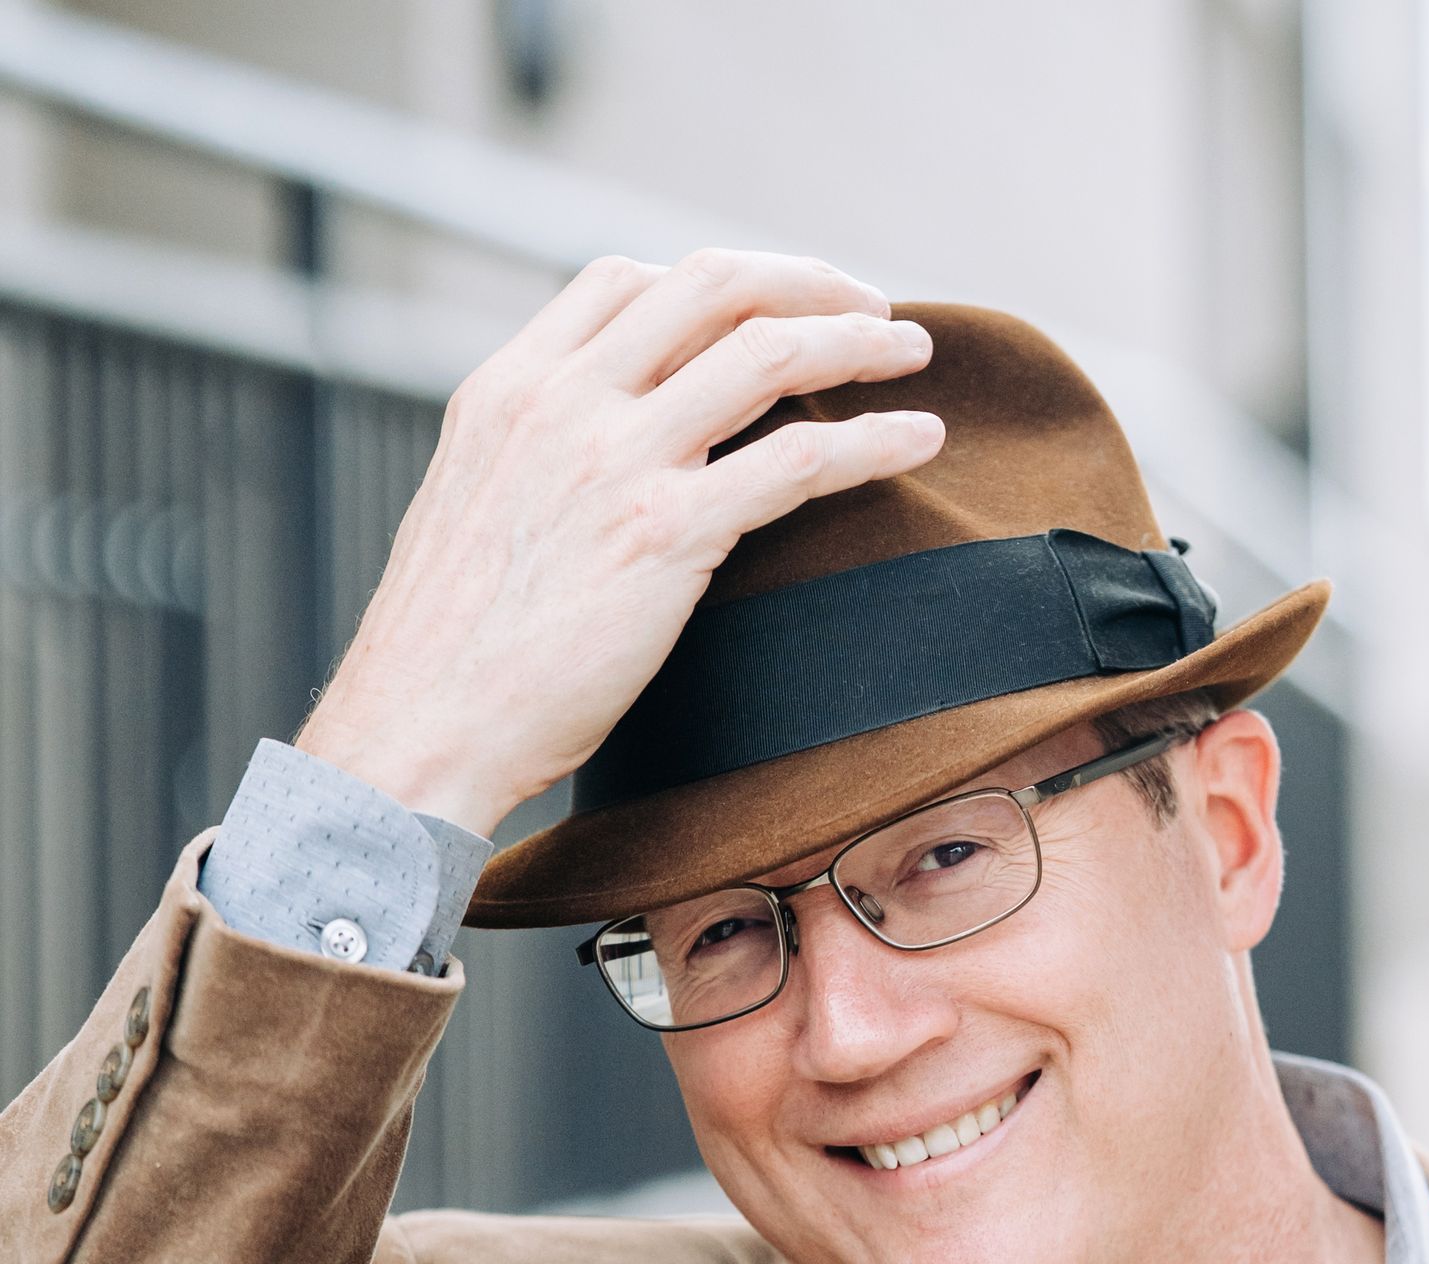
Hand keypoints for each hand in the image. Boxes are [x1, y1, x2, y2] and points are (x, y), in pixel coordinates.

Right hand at [296, 249, 942, 837]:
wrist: (421, 729)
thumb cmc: (449, 659)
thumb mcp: (476, 517)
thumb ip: (538, 467)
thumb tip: (597, 479)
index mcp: (508, 389)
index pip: (625, 282)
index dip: (714, 284)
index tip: (770, 308)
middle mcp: (562, 402)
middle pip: (710, 287)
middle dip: (805, 282)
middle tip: (869, 306)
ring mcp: (615, 459)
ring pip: (767, 351)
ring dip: (859, 340)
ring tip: (915, 353)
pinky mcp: (665, 533)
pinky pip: (797, 459)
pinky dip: (873, 439)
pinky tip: (921, 440)